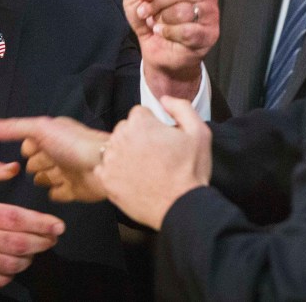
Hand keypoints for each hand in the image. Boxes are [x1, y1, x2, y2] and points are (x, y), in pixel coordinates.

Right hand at [0, 116, 109, 202]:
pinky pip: (60, 193)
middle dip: (35, 164)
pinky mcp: (75, 190)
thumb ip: (14, 129)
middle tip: (31, 168)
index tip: (24, 153)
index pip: (33, 143)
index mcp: (54, 135)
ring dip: (43, 179)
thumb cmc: (72, 144)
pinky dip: (55, 193)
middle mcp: (60, 152)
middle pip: (40, 161)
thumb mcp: (39, 130)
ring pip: (48, 177)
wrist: (103, 166)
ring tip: (39, 181)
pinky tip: (51, 194)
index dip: (28, 148)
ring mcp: (68, 172)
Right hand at [0, 160, 64, 291]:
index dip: (39, 222)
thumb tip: (14, 167)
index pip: (14, 218)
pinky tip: (15, 261)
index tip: (56, 224)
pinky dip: (13, 271)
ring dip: (29, 256)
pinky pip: (1, 279)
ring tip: (34, 248)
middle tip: (53, 237)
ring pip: (13, 263)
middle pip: (18, 243)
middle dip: (42, 241)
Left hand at [95, 98, 211, 229]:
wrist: (181, 206)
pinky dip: (115, 173)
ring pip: (115, 148)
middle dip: (138, 138)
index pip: (140, 114)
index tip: (161, 140)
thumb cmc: (190, 171)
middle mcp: (121, 137)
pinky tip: (133, 180)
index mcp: (140, 123)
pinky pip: (105, 168)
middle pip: (125, 129)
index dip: (153, 126)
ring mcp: (111, 159)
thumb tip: (164, 99)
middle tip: (155, 157)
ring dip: (126, 155)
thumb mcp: (199, 132)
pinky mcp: (106, 179)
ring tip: (145, 170)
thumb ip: (181, 107)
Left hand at [124, 0, 235, 95]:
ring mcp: (210, 13)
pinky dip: (166, 33)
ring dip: (159, 19)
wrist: (153, 43)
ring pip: (180, 12)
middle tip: (147, 9)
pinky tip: (164, 32)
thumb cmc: (149, 10)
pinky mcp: (209, 35)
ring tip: (159, 22)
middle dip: (155, 0)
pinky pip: (184, 32)